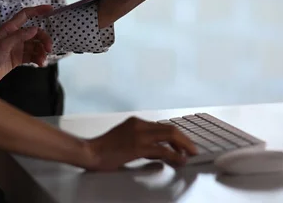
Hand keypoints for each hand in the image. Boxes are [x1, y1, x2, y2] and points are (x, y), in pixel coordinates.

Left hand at [0, 5, 53, 86]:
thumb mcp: (3, 45)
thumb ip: (19, 36)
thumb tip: (35, 29)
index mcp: (10, 29)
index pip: (25, 15)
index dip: (38, 10)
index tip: (51, 9)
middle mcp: (15, 36)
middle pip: (35, 33)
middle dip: (44, 39)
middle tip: (49, 49)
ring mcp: (18, 47)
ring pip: (35, 45)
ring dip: (42, 52)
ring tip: (42, 61)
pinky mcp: (19, 58)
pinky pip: (33, 56)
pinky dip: (38, 59)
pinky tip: (40, 64)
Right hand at [82, 117, 197, 170]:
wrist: (90, 152)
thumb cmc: (105, 150)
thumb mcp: (127, 140)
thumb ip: (144, 144)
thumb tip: (162, 154)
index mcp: (136, 122)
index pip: (163, 126)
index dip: (177, 136)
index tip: (185, 145)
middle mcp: (139, 125)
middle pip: (170, 129)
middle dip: (184, 140)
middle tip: (193, 150)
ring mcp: (138, 134)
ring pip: (169, 136)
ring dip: (183, 145)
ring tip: (189, 154)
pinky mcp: (137, 146)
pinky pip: (161, 149)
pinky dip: (174, 155)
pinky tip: (179, 160)